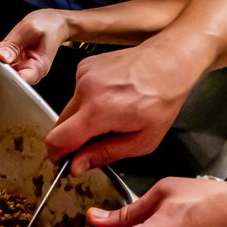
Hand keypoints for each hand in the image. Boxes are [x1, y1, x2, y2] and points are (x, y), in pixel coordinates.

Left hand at [0, 9, 74, 84]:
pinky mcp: (10, 57)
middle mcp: (25, 70)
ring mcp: (16, 64)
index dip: (0, 74)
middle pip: (1, 71)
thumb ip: (15, 45)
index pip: (16, 80)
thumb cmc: (50, 25)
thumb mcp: (32, 31)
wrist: (55, 21)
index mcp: (36, 69)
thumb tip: (0, 57)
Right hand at [44, 43, 200, 171]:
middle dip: (73, 138)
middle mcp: (86, 89)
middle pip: (60, 125)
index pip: (57, 140)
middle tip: (98, 139)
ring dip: (83, 117)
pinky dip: (89, 100)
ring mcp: (84, 74)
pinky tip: (111, 97)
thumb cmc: (163, 99)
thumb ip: (105, 154)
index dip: (58, 155)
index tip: (67, 161)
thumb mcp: (142, 140)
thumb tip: (77, 165)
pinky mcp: (85, 65)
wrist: (170, 61)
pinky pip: (77, 92)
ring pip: (69, 108)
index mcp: (98, 111)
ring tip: (112, 114)